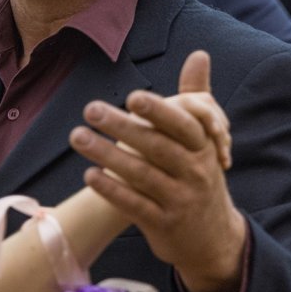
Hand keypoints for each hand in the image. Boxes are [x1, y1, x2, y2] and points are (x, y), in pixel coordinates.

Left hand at [68, 50, 246, 291]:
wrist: (212, 238)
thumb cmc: (199, 177)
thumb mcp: (205, 142)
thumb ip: (198, 98)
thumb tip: (200, 53)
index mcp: (203, 148)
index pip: (183, 126)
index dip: (159, 112)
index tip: (132, 96)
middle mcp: (194, 173)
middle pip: (157, 147)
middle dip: (123, 127)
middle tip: (90, 109)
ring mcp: (179, 200)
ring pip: (141, 175)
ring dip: (107, 155)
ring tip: (78, 136)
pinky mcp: (163, 223)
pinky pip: (134, 205)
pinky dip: (112, 190)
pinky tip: (89, 174)